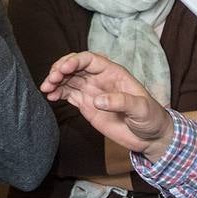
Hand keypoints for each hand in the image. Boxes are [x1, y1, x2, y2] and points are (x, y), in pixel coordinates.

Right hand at [39, 51, 175, 160]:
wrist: (149, 137)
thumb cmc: (150, 118)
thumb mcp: (141, 109)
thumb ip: (121, 102)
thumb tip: (97, 100)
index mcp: (113, 72)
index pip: (90, 59)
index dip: (75, 61)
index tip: (64, 69)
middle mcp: (100, 78)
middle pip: (75, 67)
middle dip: (60, 69)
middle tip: (51, 79)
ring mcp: (92, 91)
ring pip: (68, 79)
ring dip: (55, 81)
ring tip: (46, 88)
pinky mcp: (86, 105)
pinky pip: (68, 94)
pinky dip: (57, 93)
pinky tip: (51, 96)